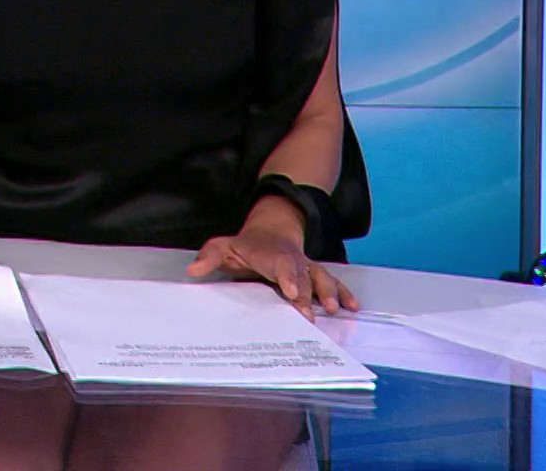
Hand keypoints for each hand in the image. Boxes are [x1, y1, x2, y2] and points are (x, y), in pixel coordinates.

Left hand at [185, 198, 358, 318]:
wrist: (272, 231)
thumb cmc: (247, 246)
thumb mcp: (223, 246)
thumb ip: (209, 257)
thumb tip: (192, 270)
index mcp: (270, 255)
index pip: (281, 265)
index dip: (288, 277)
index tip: (291, 292)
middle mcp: (292, 261)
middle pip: (303, 276)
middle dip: (307, 294)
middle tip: (309, 315)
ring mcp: (306, 267)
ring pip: (321, 277)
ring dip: (329, 292)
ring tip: (336, 309)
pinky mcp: (315, 274)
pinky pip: (332, 281)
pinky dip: (343, 292)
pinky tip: (352, 305)